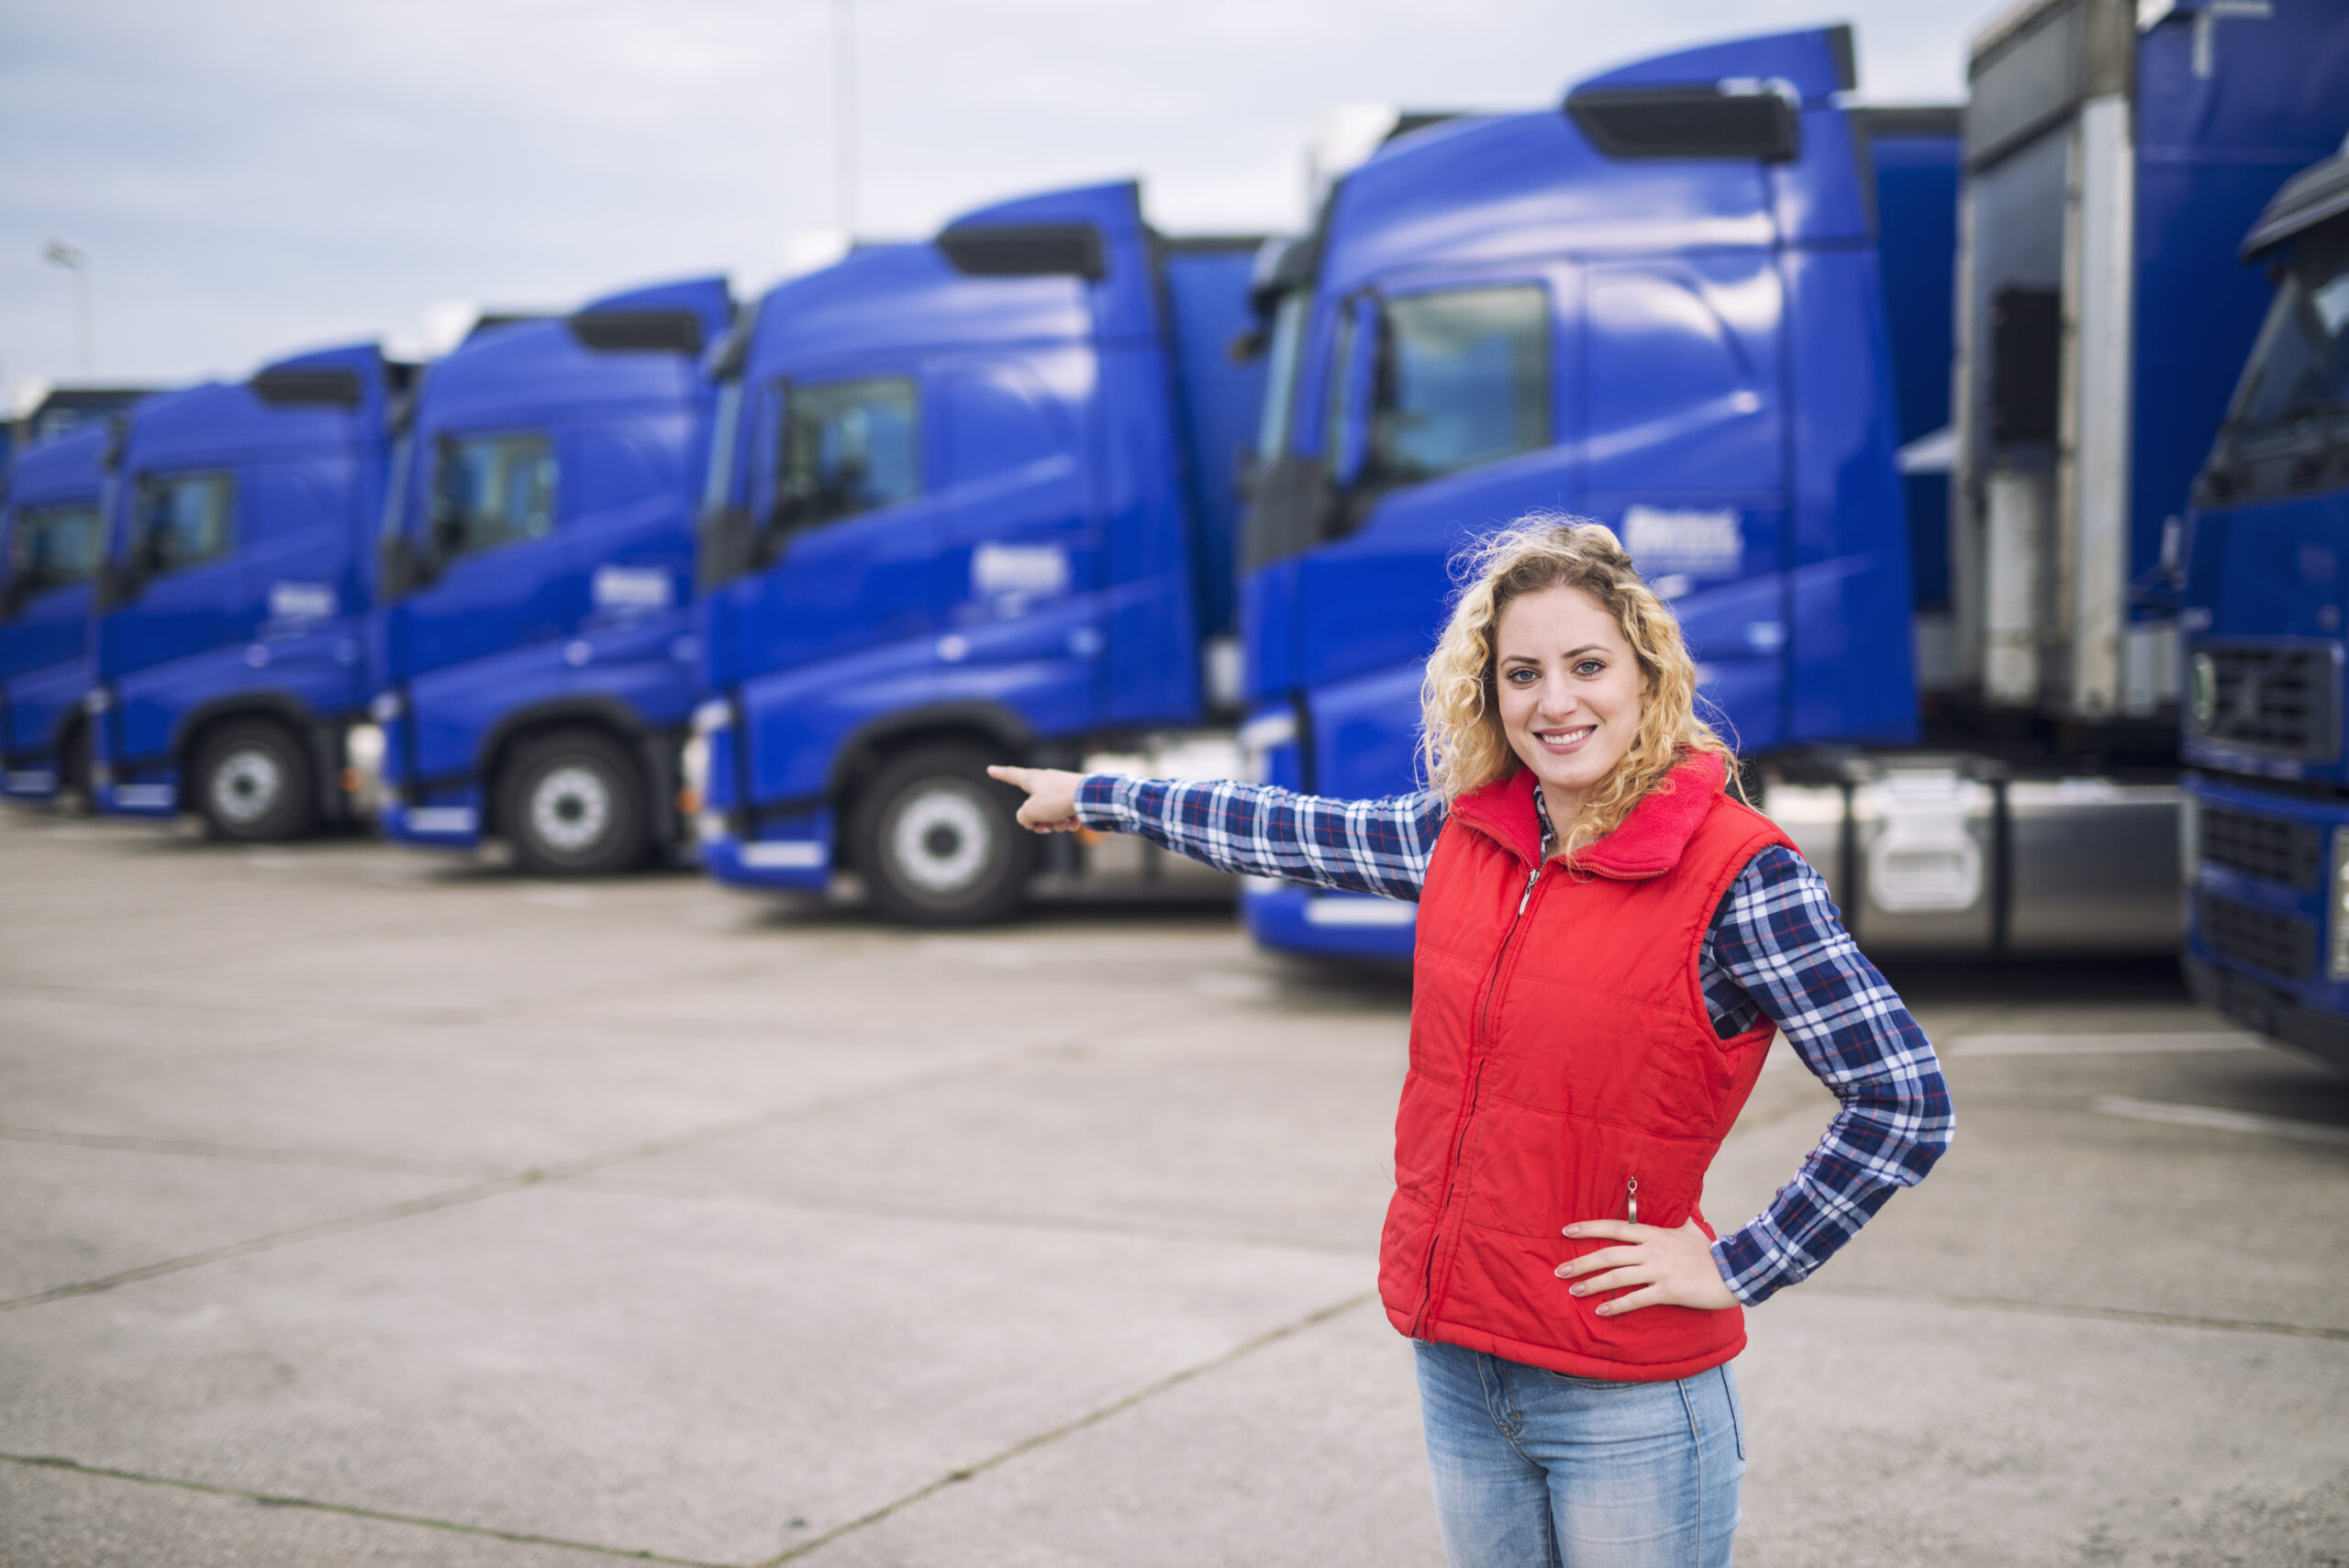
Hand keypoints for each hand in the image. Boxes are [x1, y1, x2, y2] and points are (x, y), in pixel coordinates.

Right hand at [986, 765, 1084, 832]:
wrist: (1090, 797)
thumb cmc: (1058, 799)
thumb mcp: (1030, 811)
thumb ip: (1023, 817)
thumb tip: (1031, 820)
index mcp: (1033, 779)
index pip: (1011, 775)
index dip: (999, 774)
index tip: (990, 769)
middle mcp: (1047, 782)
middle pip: (1033, 805)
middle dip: (1037, 821)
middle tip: (1043, 827)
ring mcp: (1062, 790)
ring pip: (1051, 813)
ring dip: (1055, 824)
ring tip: (1062, 824)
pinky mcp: (1076, 798)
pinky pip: (1066, 815)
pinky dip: (1068, 822)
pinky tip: (1074, 823)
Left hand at [1554, 1218, 1737, 1315]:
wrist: (1735, 1271)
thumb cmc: (1711, 1252)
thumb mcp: (1692, 1229)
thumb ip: (1677, 1219)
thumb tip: (1678, 1202)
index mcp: (1654, 1234)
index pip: (1615, 1227)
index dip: (1589, 1228)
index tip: (1566, 1230)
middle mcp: (1652, 1250)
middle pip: (1609, 1254)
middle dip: (1582, 1261)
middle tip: (1559, 1270)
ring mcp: (1659, 1270)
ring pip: (1618, 1277)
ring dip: (1593, 1284)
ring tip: (1573, 1290)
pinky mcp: (1668, 1291)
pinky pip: (1636, 1299)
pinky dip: (1616, 1305)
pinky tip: (1600, 1311)